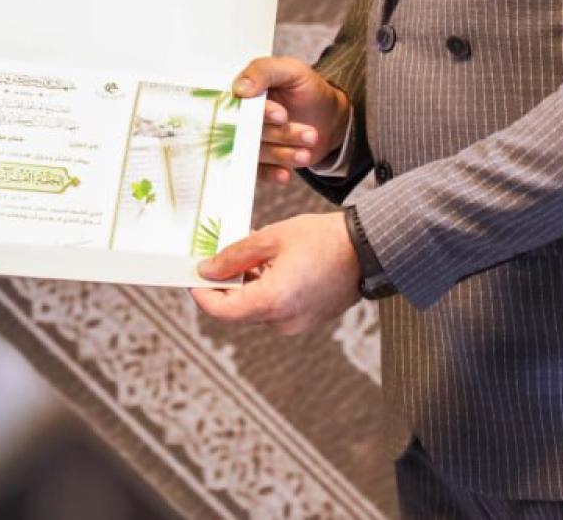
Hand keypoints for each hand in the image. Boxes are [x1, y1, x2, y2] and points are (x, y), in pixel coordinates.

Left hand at [192, 212, 360, 334]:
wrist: (369, 250)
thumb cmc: (322, 239)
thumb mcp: (271, 238)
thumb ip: (235, 256)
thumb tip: (206, 270)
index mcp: (272, 301)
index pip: (221, 310)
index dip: (202, 294)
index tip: (193, 276)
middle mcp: (283, 321)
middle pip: (238, 309)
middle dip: (225, 285)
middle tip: (219, 257)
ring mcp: (297, 324)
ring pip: (256, 308)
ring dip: (247, 285)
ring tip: (252, 253)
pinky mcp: (306, 320)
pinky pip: (275, 308)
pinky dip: (266, 289)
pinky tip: (271, 264)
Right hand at [234, 56, 350, 185]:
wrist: (328, 116)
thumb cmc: (307, 89)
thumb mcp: (291, 70)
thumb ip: (264, 71)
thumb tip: (239, 89)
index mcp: (242, 93)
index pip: (237, 105)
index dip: (258, 113)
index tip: (282, 116)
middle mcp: (242, 118)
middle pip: (249, 132)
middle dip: (279, 135)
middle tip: (310, 134)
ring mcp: (251, 140)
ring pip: (257, 152)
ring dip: (283, 153)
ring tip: (308, 150)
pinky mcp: (261, 160)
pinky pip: (257, 172)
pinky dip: (271, 174)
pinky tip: (286, 174)